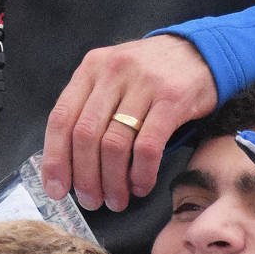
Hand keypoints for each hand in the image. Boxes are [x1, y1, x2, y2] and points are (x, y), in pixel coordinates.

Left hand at [40, 33, 215, 210]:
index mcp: (91, 69)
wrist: (199, 52)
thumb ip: (90, 108)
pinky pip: (148, 146)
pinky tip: (141, 186)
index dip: (55, 158)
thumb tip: (68, 162)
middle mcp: (113, 72)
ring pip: (114, 144)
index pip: (61, 118)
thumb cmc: (150, 73)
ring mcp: (142, 84)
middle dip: (85, 177)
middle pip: (86, 135)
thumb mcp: (112, 77)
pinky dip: (141, 173)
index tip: (56, 188)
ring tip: (117, 199)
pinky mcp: (171, 99)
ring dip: (113, 181)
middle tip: (91, 201)